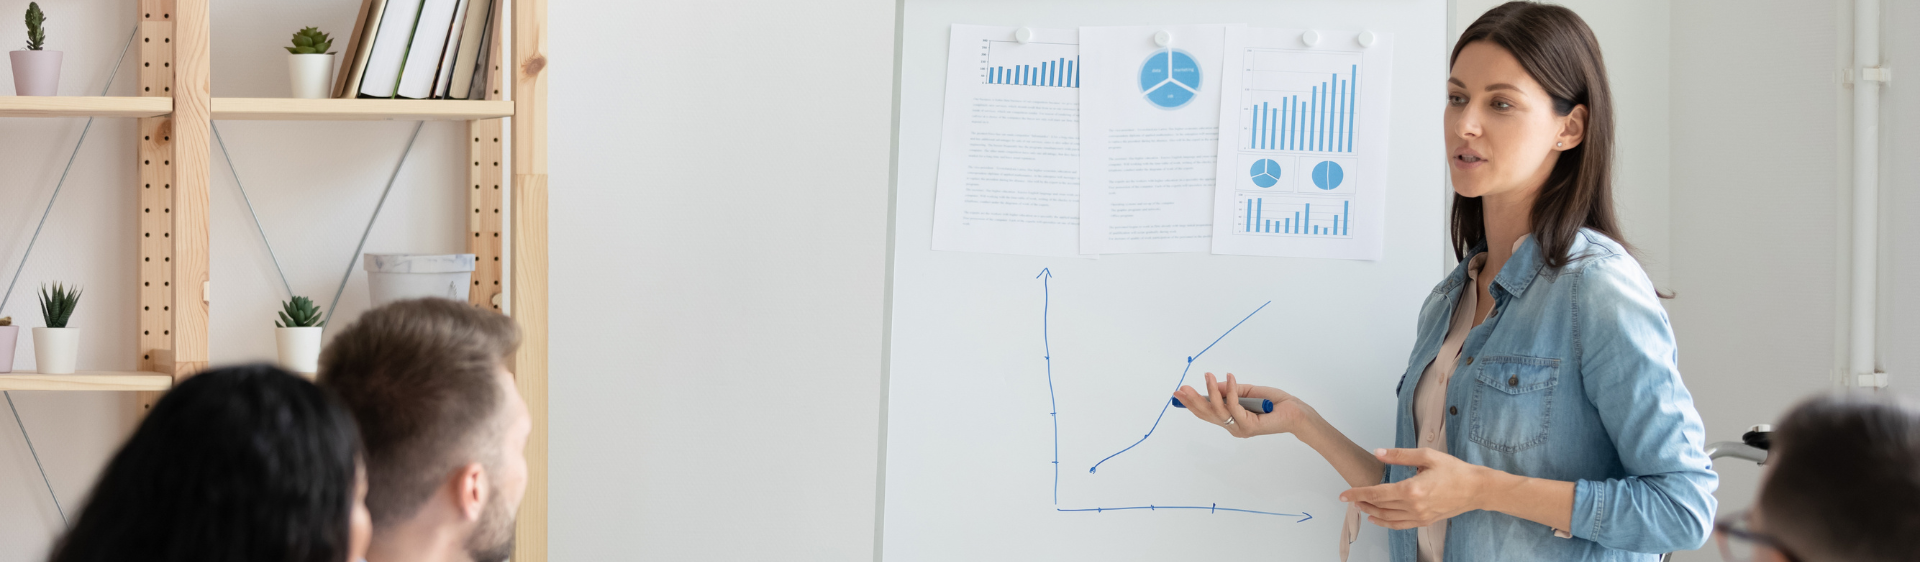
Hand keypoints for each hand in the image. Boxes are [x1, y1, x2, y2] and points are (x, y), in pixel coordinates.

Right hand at [1172, 372, 1314, 437]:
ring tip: (1207, 375)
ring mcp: (1240, 428)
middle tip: (1181, 389)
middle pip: (1208, 415)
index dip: (1192, 404)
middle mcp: (1233, 428)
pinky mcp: (1249, 425)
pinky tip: (1229, 377)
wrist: (1295, 411)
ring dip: (1210, 391)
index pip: (1208, 413)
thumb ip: (1231, 390)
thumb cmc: (1274, 402)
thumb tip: (1213, 385)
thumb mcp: (1247, 391)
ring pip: (1218, 410)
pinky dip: (1231, 390)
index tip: (1179, 392)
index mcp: (1231, 421)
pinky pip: (1234, 406)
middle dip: (1193, 401)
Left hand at [1338, 448, 1493, 529]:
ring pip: (1388, 518)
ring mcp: (1420, 516)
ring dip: (1371, 513)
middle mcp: (1414, 506)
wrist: (1476, 488)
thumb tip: (1378, 452)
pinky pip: (1400, 525)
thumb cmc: (1454, 470)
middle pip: (1380, 507)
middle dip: (1362, 502)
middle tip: (1350, 497)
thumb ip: (1399, 455)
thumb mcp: (1426, 455)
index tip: (1344, 494)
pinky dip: (1385, 523)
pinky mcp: (1425, 521)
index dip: (1358, 493)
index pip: (1377, 493)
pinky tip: (1376, 519)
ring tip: (1360, 506)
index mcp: (1412, 489)